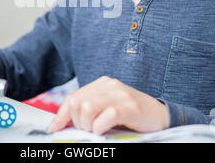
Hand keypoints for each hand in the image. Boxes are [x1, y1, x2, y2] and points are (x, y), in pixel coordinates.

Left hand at [46, 76, 168, 134]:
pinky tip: (106, 130)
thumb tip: (61, 124)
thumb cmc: (131, 116)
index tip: (53, 129)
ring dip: (88, 126)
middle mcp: (109, 85)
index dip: (61, 115)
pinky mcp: (129, 106)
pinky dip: (100, 128)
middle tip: (88, 131)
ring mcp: (120, 94)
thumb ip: (87, 111)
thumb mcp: (106, 110)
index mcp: (101, 84)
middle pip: (76, 103)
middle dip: (76, 122)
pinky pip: (105, 117)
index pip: (72, 97)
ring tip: (98, 131)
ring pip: (86, 108)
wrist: (161, 117)